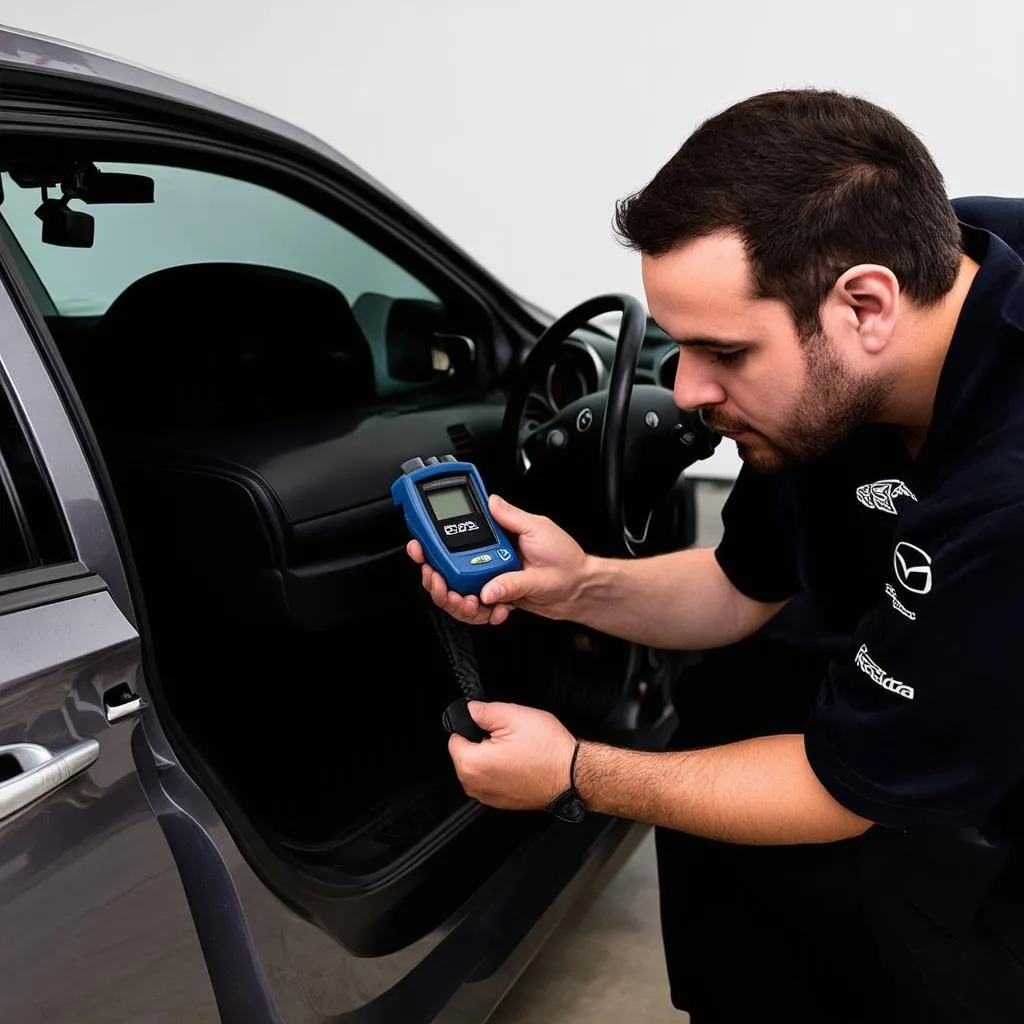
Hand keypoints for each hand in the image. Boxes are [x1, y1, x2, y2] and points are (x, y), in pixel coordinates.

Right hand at [406, 493, 588, 624]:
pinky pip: (479, 611)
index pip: (454, 539)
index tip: (422, 549)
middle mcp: (489, 559)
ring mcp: (493, 581)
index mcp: (494, 538)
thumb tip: (490, 504)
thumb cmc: (566, 558)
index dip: (433, 545)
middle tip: (440, 584)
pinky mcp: (499, 599)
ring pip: (458, 595)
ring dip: (457, 602)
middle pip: (447, 572)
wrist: (580, 589)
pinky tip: (496, 610)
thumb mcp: (539, 529)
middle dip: (437, 582)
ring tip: (470, 603)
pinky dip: (483, 614)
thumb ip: (511, 519)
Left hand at [448, 701, 576, 809]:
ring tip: (517, 751)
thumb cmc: (549, 751)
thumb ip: (484, 711)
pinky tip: (521, 764)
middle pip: (465, 756)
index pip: (454, 740)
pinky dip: (501, 772)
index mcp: (473, 765)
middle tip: (508, 738)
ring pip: (478, 769)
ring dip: (491, 758)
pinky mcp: (503, 803)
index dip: (472, 728)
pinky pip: (492, 781)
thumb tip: (470, 710)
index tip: (489, 727)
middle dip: (481, 744)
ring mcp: (489, 798)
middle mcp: (476, 786)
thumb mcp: (515, 716)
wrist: (573, 775)